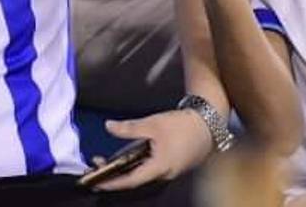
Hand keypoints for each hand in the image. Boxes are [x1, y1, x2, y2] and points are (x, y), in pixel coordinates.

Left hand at [90, 109, 211, 190]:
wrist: (208, 125)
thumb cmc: (182, 126)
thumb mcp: (152, 124)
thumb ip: (129, 128)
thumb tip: (109, 127)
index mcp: (160, 167)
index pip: (130, 181)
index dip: (112, 182)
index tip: (96, 182)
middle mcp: (164, 174)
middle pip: (135, 179)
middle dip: (114, 175)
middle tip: (97, 167)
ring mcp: (169, 171)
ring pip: (142, 174)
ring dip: (124, 169)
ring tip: (107, 162)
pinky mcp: (171, 166)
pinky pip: (150, 169)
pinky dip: (136, 165)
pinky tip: (127, 157)